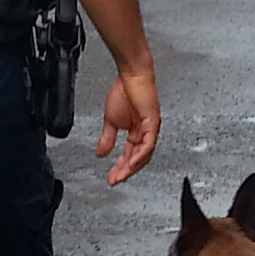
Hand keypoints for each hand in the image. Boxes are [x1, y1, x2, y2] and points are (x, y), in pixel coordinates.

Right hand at [94, 67, 160, 185]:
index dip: (120, 168)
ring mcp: (151, 128)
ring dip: (132, 166)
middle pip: (138, 159)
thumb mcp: (111, 120)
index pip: (130, 155)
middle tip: (115, 180)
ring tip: (122, 175)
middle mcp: (146, 133)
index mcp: (137, 133)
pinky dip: (140, 154)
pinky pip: (149, 143)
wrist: (131, 75)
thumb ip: (107, 138)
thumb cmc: (124, 91)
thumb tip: (101, 153)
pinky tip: (132, 162)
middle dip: (126, 171)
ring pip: (145, 154)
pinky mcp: (153, 122)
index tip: (111, 177)